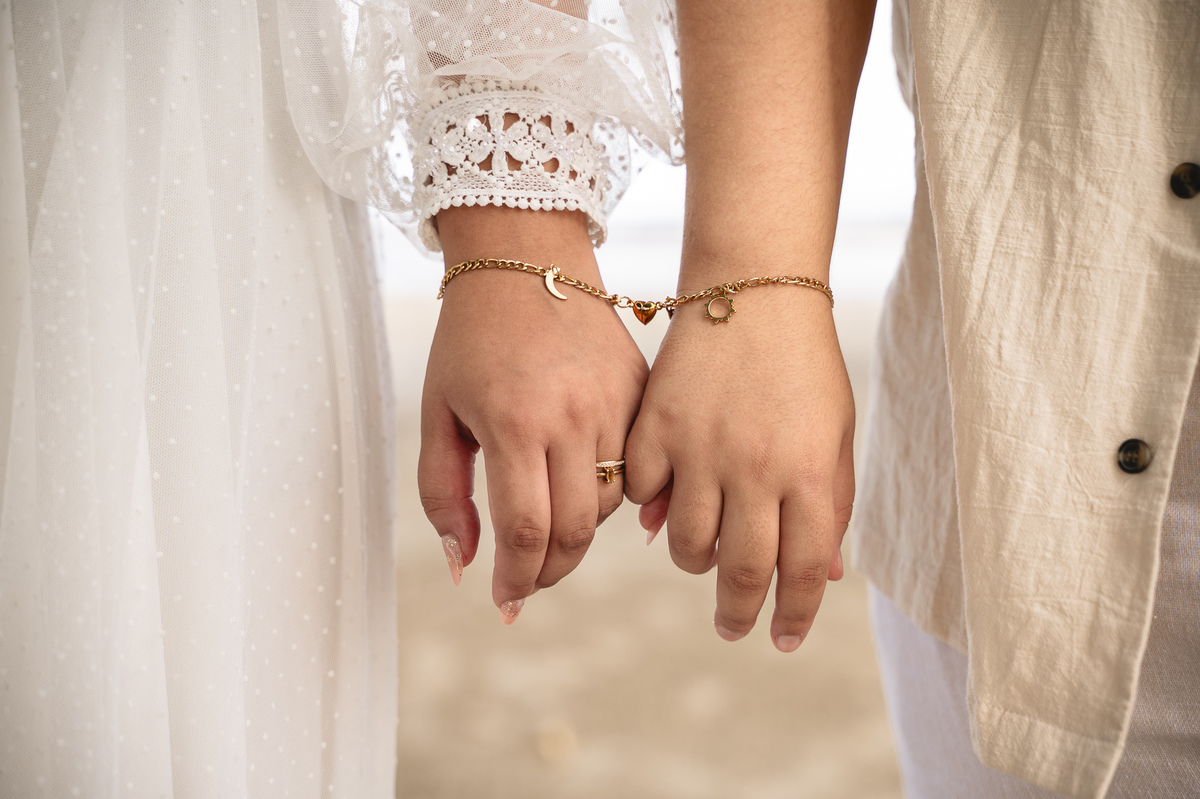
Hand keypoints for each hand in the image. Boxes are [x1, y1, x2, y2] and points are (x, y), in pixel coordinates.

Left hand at [418, 207, 647, 622]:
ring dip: (578, 529)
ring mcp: (614, 401)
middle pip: (577, 530)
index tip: (504, 602)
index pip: (527, 531)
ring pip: (611, 503)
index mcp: (514, 422)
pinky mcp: (640, 389)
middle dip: (549, 569)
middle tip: (527, 580)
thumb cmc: (469, 338)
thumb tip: (465, 565)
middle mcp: (572, 415)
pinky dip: (611, 490)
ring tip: (546, 523)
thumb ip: (444, 495)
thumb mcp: (438, 413)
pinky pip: (636, 463)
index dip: (517, 580)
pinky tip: (580, 486)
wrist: (525, 260)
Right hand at [625, 284, 853, 650]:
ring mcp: (700, 448)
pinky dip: (653, 508)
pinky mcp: (655, 427)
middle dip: (739, 614)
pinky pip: (644, 496)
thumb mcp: (835, 435)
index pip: (801, 571)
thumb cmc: (805, 366)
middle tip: (734, 627)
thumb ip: (831, 506)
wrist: (754, 290)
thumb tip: (819, 577)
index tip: (780, 640)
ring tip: (703, 554)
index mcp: (808, 472)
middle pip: (742, 571)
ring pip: (686, 544)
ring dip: (695, 561)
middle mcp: (754, 468)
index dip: (792, 616)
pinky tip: (667, 501)